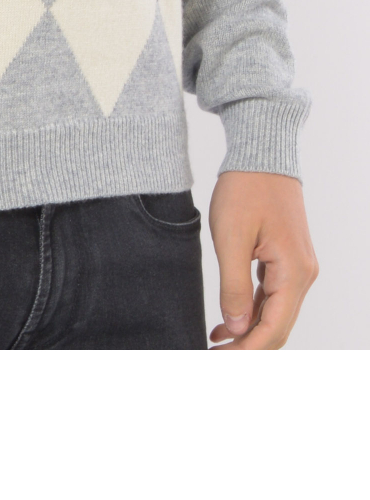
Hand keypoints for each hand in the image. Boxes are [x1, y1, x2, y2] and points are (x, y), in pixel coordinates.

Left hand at [208, 171, 317, 348]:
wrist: (261, 153)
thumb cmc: (245, 189)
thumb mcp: (231, 239)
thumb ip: (233, 288)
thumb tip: (237, 329)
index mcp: (293, 272)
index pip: (273, 329)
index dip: (246, 351)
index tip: (219, 362)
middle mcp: (303, 274)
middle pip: (278, 327)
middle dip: (247, 347)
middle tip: (213, 358)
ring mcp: (297, 267)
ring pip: (275, 314)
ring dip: (248, 331)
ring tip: (215, 343)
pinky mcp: (286, 259)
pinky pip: (271, 296)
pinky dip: (251, 311)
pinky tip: (227, 321)